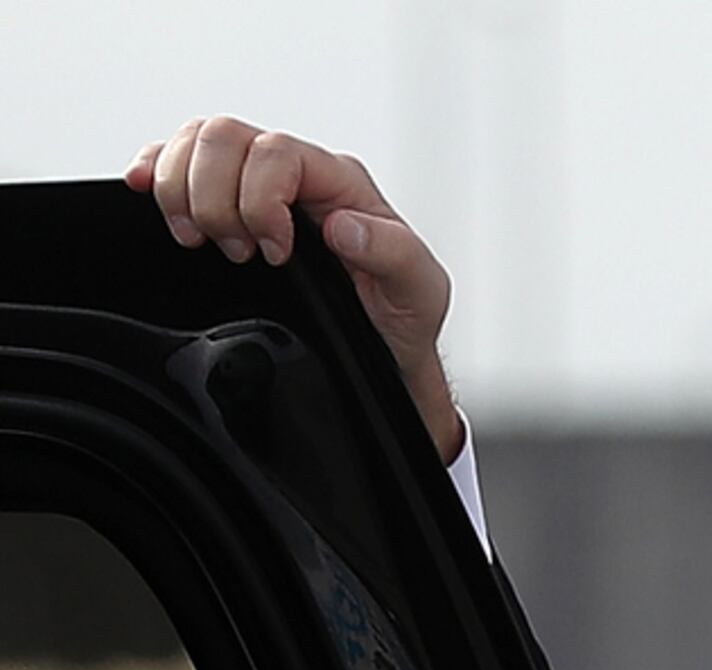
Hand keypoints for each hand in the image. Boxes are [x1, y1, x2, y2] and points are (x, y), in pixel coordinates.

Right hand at [131, 119, 461, 461]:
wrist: (382, 347)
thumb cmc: (401, 312)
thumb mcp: (419, 288)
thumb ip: (392, 252)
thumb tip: (344, 225)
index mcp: (340, 182)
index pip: (277, 150)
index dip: (259, 198)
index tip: (272, 253)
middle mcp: (296, 173)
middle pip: (224, 136)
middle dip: (215, 197)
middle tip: (236, 252)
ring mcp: (256, 181)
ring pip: (194, 142)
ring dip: (182, 191)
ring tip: (204, 241)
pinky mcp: (226, 200)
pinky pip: (175, 159)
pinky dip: (153, 170)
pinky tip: (147, 192)